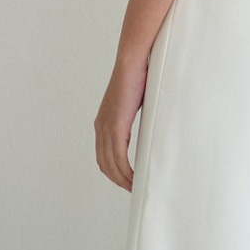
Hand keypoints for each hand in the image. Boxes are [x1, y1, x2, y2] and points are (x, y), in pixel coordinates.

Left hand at [94, 53, 148, 190]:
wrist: (133, 61)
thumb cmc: (138, 76)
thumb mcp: (134, 102)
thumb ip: (135, 115)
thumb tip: (149, 123)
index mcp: (103, 121)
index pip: (103, 154)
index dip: (113, 170)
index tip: (126, 179)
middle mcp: (100, 126)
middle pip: (104, 163)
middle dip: (117, 179)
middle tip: (132, 189)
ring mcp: (106, 127)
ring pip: (110, 164)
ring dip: (122, 179)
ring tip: (135, 188)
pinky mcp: (116, 126)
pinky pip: (119, 157)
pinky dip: (125, 172)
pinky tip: (134, 179)